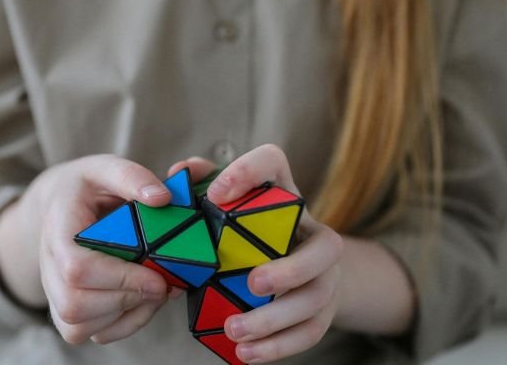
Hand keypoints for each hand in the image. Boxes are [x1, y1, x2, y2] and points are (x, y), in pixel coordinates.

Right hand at [0, 155, 181, 345]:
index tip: (157, 277)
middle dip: (128, 299)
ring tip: (156, 290)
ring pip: (80, 326)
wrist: (61, 205)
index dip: (120, 278)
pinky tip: (143, 301)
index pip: (77, 268)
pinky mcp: (67, 311)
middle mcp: (48, 266)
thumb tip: (161, 198)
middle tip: (164, 284)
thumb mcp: (106, 168)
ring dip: (128, 314)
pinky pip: (91, 334)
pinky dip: (124, 325)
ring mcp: (54, 292)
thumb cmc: (87, 187)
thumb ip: (132, 177)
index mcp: (57, 229)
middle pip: (76, 304)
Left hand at [169, 144, 343, 362]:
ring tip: (235, 330)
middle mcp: (311, 230)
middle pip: (326, 246)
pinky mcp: (323, 308)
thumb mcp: (223, 210)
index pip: (273, 162)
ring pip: (317, 295)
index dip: (248, 172)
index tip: (216, 194)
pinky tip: (246, 353)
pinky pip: (312, 330)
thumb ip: (200, 188)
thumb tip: (180, 172)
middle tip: (253, 284)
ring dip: (277, 317)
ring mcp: (324, 273)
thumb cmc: (245, 233)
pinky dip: (279, 346)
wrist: (291, 268)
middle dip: (292, 268)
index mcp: (282, 194)